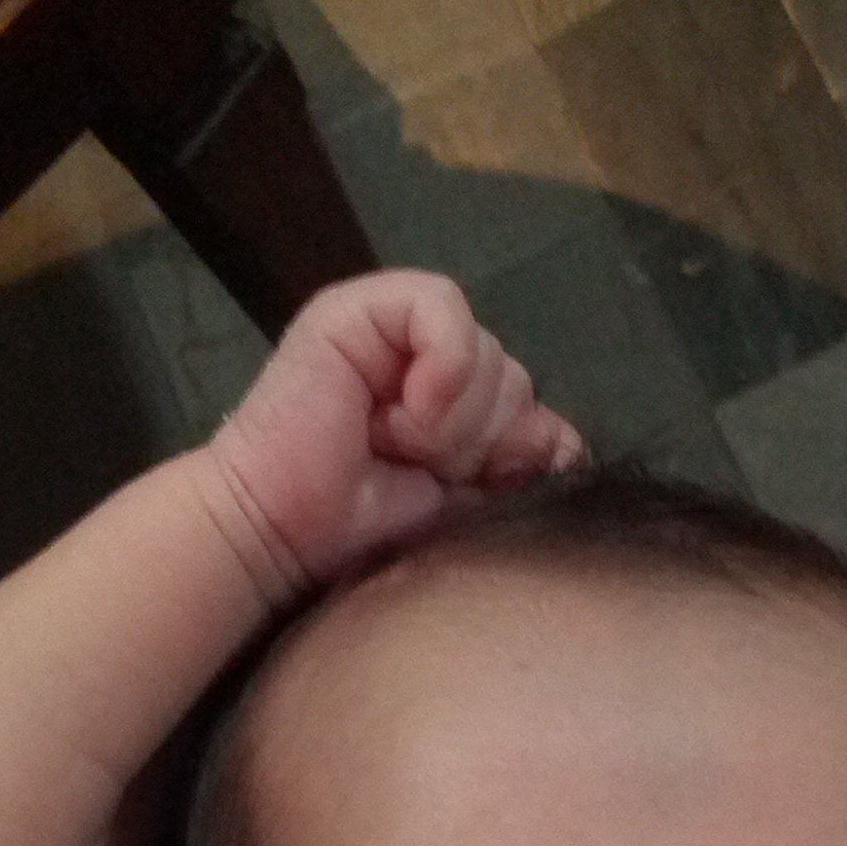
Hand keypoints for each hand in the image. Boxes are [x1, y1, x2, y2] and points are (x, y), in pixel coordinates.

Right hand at [201, 270, 585, 605]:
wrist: (278, 537)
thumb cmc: (359, 531)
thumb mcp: (462, 502)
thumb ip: (515, 465)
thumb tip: (568, 440)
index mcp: (449, 402)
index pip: (524, 400)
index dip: (517, 445)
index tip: (472, 485)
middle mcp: (423, 359)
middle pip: (511, 374)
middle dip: (482, 438)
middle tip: (422, 469)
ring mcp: (391, 329)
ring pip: (486, 351)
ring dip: (454, 421)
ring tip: (398, 449)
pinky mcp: (358, 311)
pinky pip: (442, 308)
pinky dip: (441, 368)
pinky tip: (404, 412)